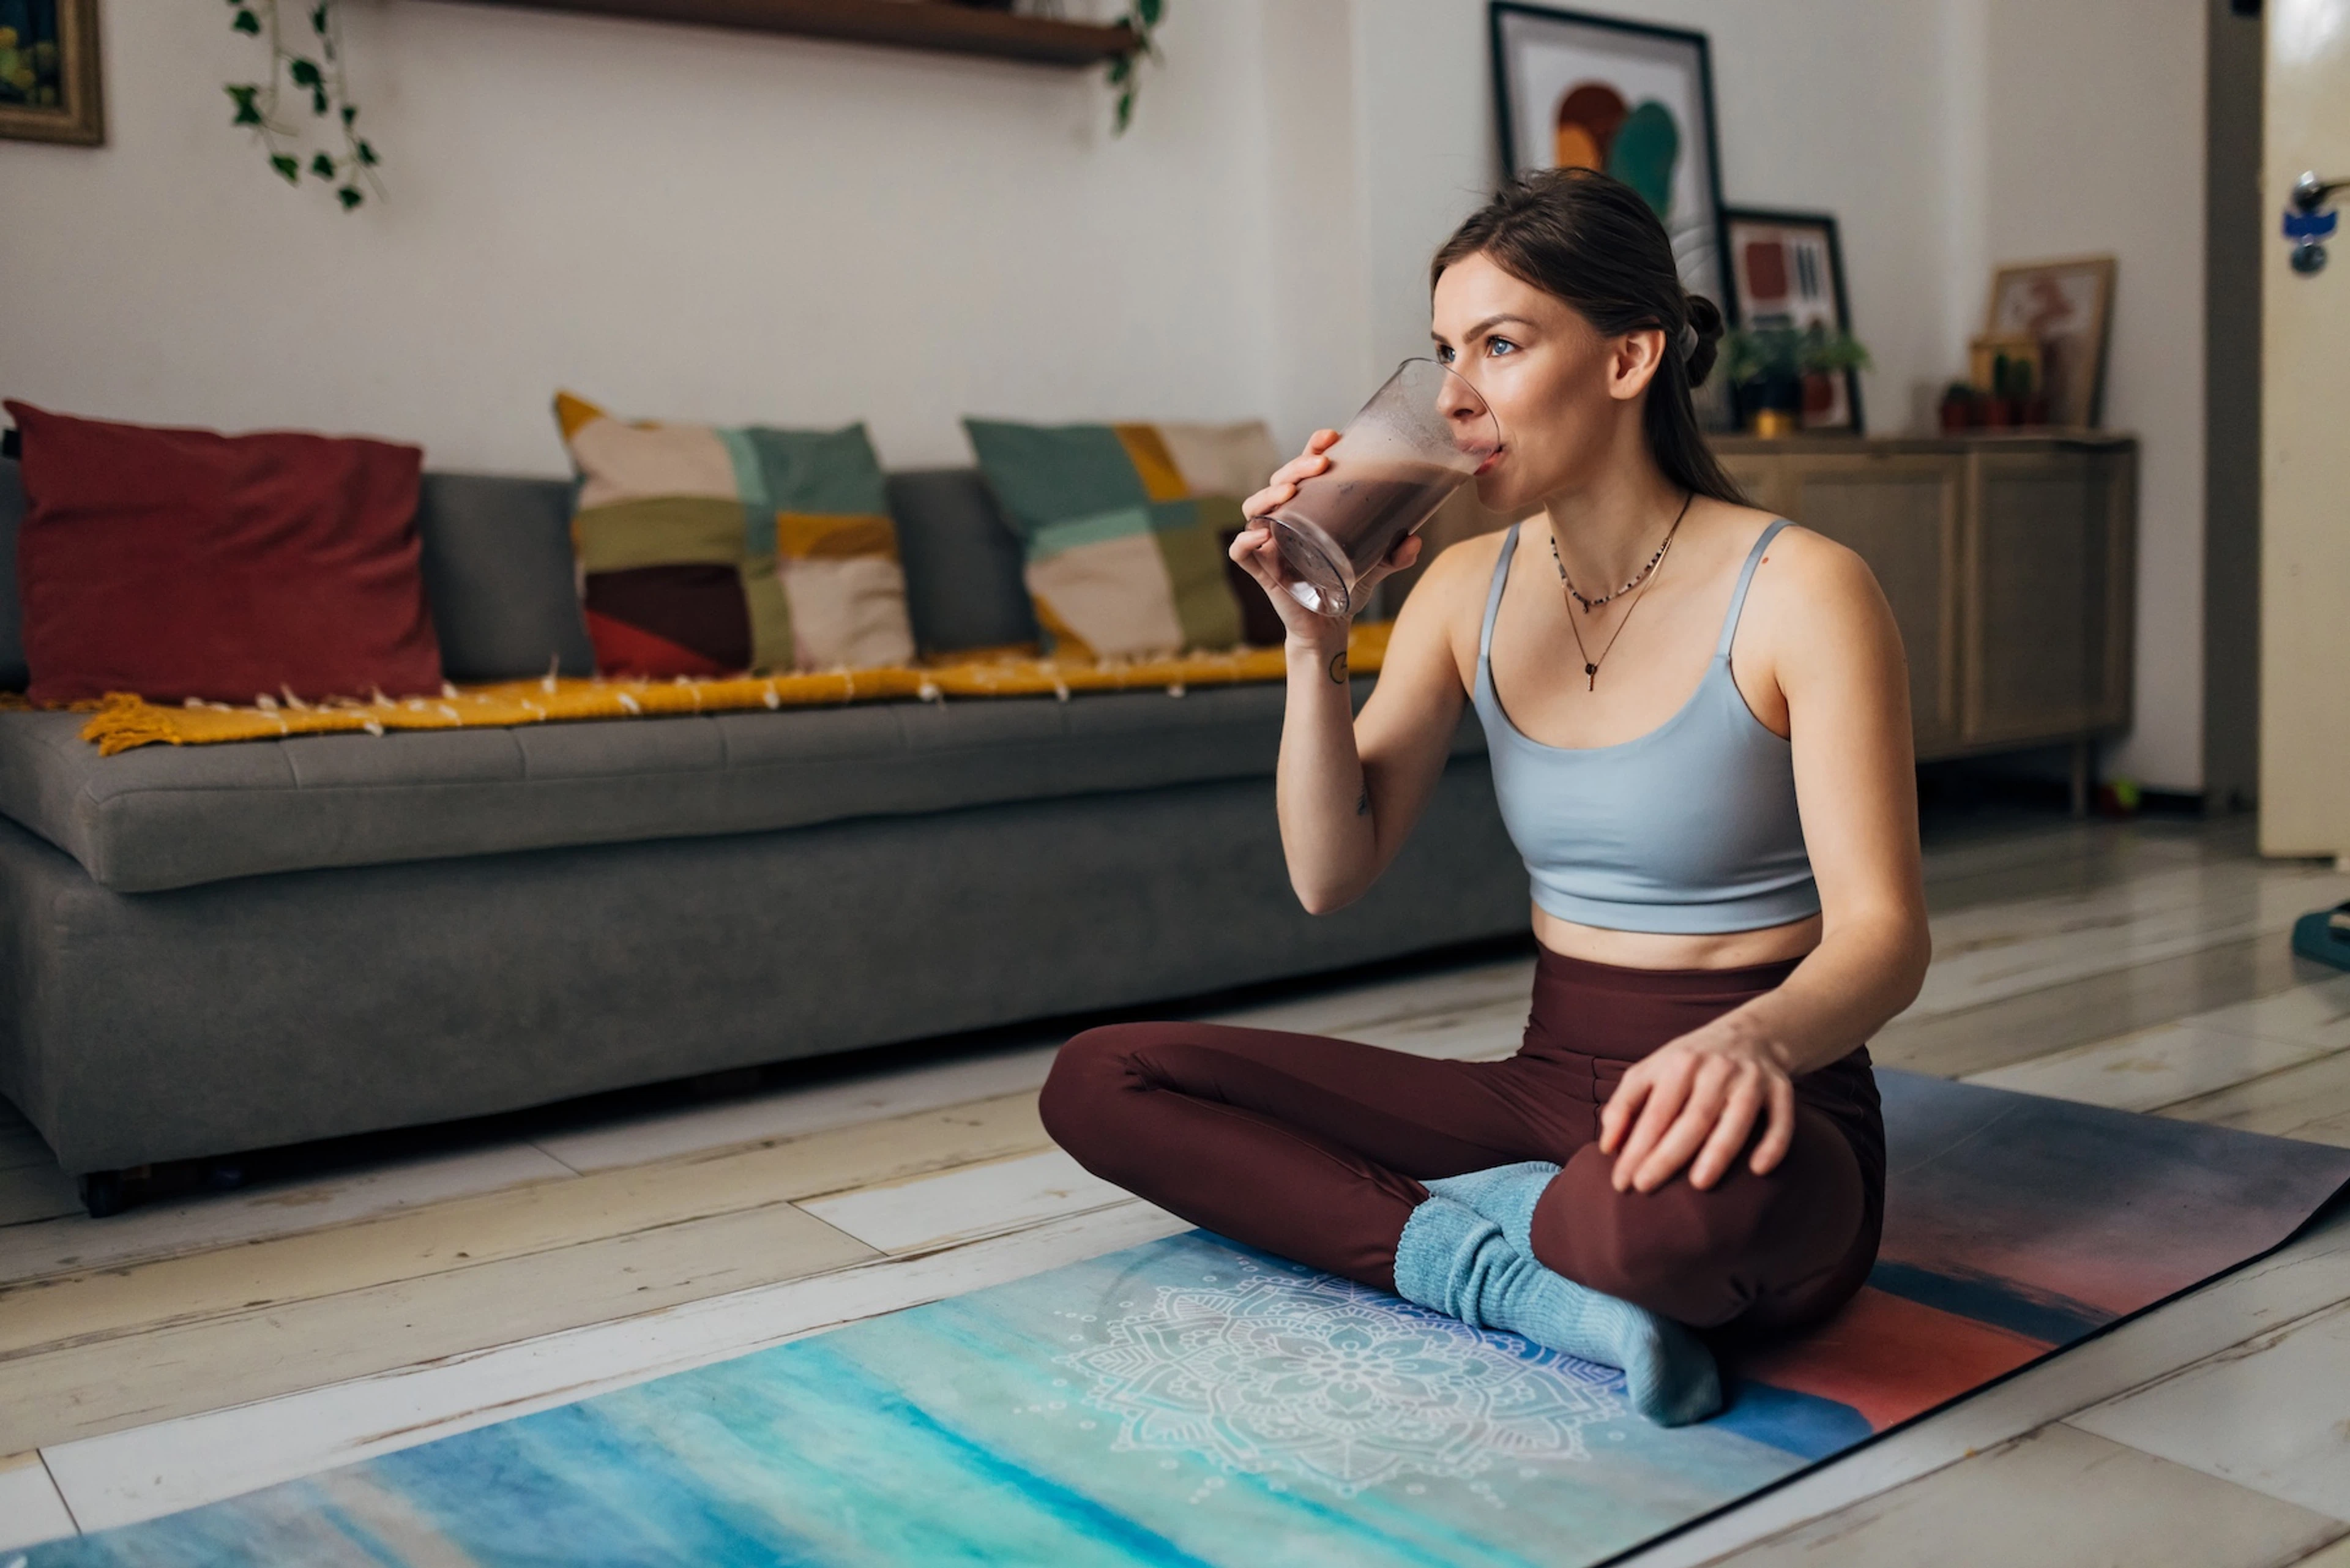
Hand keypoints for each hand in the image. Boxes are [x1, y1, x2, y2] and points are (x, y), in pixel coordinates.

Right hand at [1231, 430, 1424, 644]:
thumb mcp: (1376, 566)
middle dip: (1296, 467)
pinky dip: (1245, 541)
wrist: (1329, 628)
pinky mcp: (1262, 572)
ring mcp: (1269, 545)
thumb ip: (1394, 555)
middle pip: (1278, 482)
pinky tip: (1261, 534)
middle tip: (1320, 465)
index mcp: (1307, 511)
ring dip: (1268, 494)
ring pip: (1254, 508)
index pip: (1302, 471)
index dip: (1311, 449)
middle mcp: (1284, 521)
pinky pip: (1241, 552)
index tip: (1332, 437)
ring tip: (1289, 492)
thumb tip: (1415, 539)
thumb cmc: (1345, 588)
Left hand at [1597, 1022, 1795, 1193]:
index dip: (1636, 1147)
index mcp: (1680, 1064)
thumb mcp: (1651, 1071)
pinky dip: (1773, 1143)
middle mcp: (1716, 1069)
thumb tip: (1607, 1147)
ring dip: (1719, 1151)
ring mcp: (1751, 1078)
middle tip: (1646, 1187)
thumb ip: (1624, 1105)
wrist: (1750, 1033)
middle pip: (1692, 1118)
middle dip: (1668, 1155)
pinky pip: (1781, 1119)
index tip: (1621, 1181)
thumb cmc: (1690, 1063)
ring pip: (1736, 1119)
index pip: (1655, 1112)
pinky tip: (1758, 1169)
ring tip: (1698, 1185)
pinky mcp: (1781, 1088)